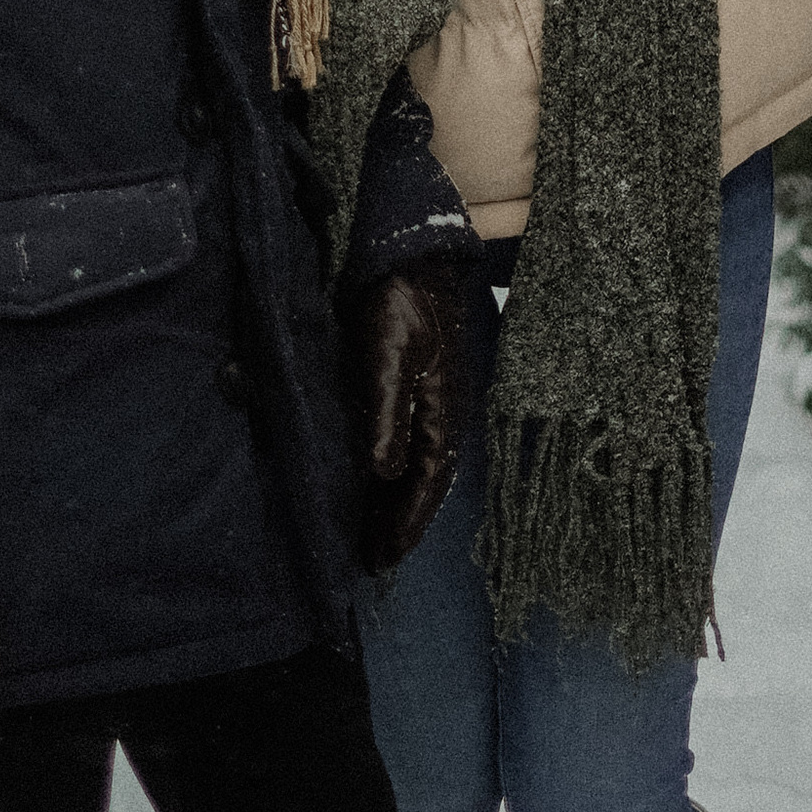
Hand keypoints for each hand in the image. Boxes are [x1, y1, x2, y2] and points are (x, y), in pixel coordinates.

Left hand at [353, 267, 470, 571]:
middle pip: (424, 483)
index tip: (381, 562)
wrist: (414, 249)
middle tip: (371, 561)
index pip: (427, 486)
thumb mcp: (389, 353)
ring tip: (369, 534)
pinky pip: (407, 444)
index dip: (405, 526)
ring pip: (415, 466)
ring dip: (395, 501)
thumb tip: (384, 474)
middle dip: (399, 523)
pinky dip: (392, 472)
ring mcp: (431, 400)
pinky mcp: (416, 385)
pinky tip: (373, 481)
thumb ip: (388, 411)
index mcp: (443, 413)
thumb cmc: (401, 299)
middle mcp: (442, 414)